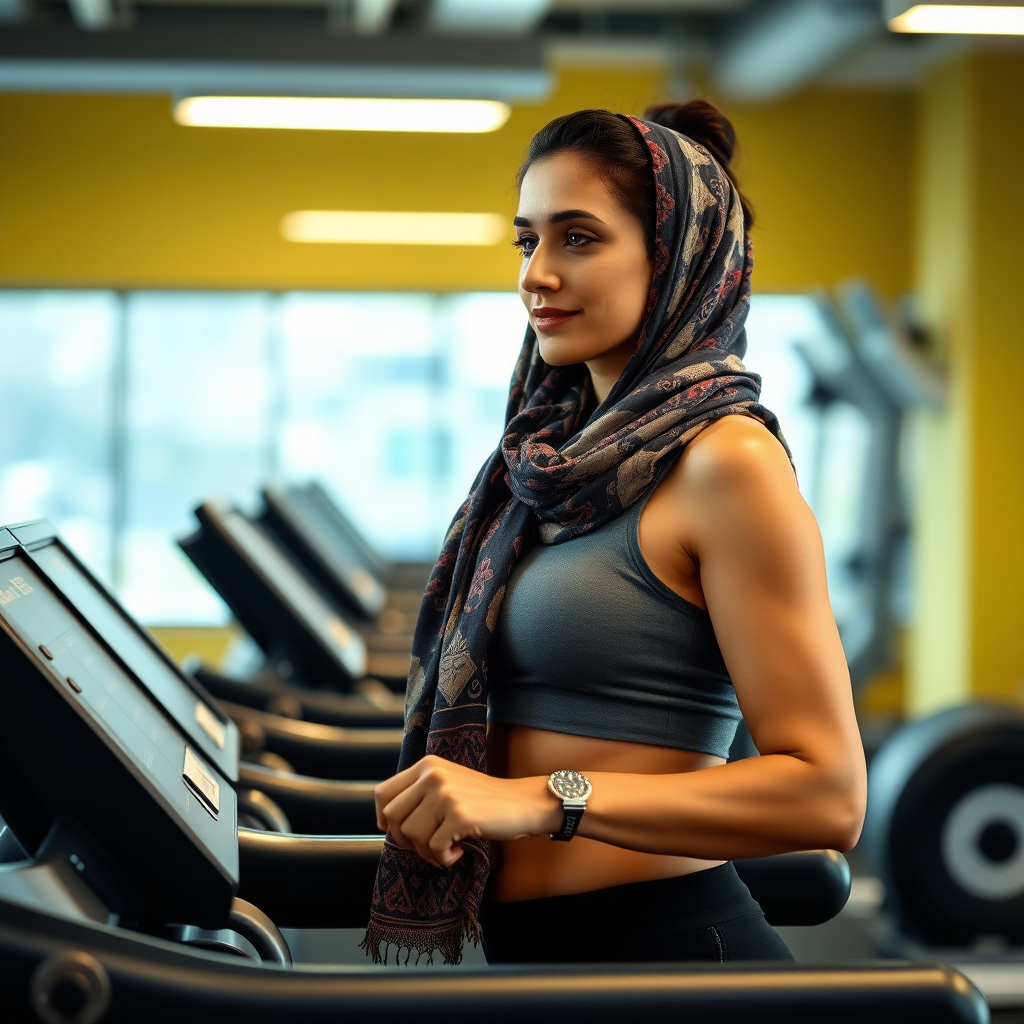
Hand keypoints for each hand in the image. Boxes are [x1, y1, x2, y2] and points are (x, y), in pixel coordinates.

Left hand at [374, 755, 560, 867]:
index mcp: (427, 765)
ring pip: (412, 836)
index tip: (397, 832)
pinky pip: (434, 848)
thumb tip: (388, 821)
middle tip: (428, 846)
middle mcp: (432, 775)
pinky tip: (458, 851)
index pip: (384, 793)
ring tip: (447, 849)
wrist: (524, 803)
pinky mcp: (459, 815)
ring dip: (427, 852)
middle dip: (406, 841)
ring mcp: (445, 794)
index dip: (384, 818)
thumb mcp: (448, 784)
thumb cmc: (485, 801)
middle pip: (394, 818)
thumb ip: (420, 794)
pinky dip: (444, 859)